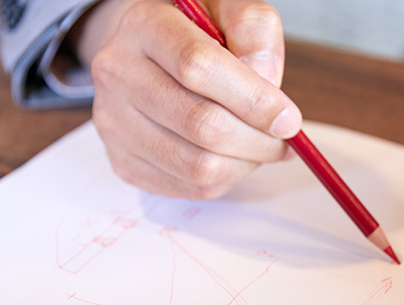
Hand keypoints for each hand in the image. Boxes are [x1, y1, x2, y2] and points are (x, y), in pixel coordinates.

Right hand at [74, 0, 301, 197]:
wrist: (148, 55)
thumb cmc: (197, 33)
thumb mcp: (230, 11)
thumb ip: (254, 32)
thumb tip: (266, 88)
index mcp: (143, 25)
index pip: (198, 67)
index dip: (253, 99)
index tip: (289, 118)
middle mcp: (118, 73)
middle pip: (201, 124)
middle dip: (257, 140)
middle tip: (283, 139)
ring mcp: (114, 123)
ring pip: (198, 165)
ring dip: (245, 164)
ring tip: (260, 147)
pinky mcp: (122, 162)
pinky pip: (189, 187)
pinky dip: (225, 179)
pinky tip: (233, 157)